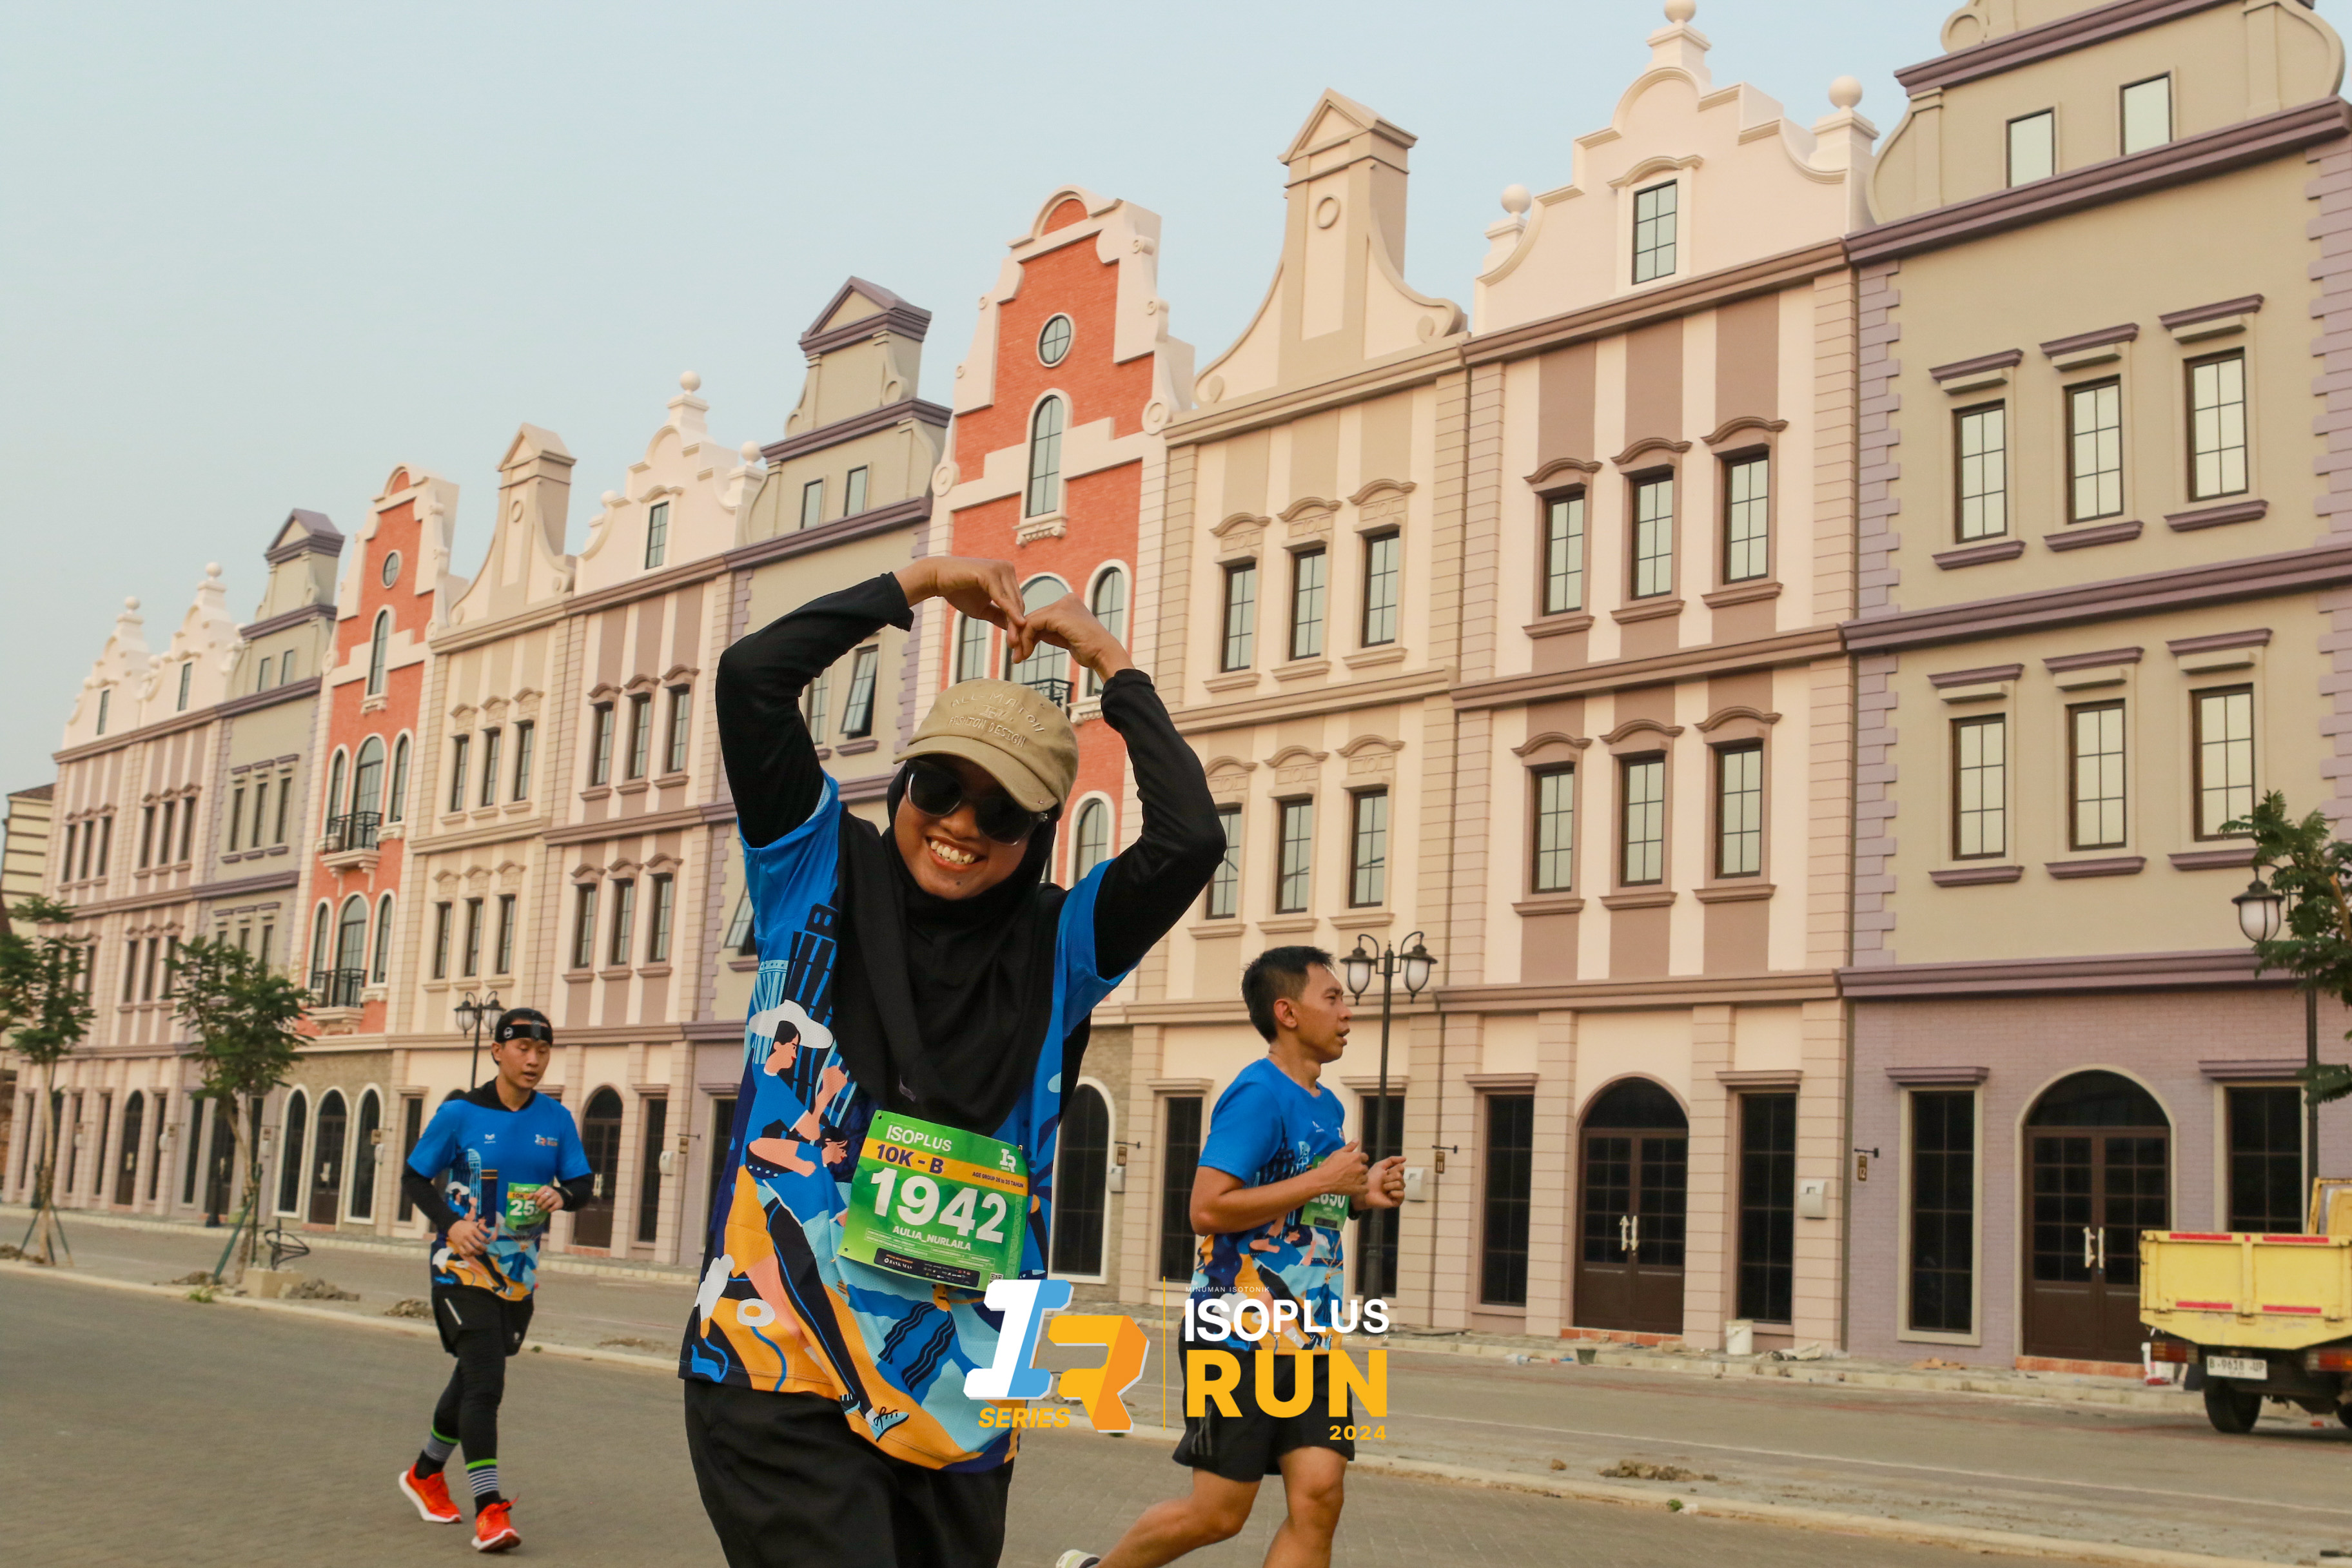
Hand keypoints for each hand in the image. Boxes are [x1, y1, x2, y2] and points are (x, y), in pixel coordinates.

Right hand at [447, 1215, 490, 1257]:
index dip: (487, 1241)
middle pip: (477, 1245)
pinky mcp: (458, 1245)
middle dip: (483, 1248)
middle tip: (485, 1249)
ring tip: (480, 1252)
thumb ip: (483, 1227)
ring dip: (477, 1253)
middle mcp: (468, 1236)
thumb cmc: (465, 1225)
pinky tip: (472, 1254)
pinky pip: (464, 1252)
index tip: (488, 1242)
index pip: (482, 1238)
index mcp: (473, 1230)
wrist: (452, 1225)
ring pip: (471, 1250)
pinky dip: (469, 1255)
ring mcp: (462, 1241)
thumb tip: (490, 1232)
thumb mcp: (474, 1223)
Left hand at [533, 1186, 563, 1213]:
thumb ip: (534, 1194)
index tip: (535, 1201)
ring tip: (542, 1208)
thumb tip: (527, 1198)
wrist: (560, 1197)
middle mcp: (551, 1191)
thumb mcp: (542, 1193)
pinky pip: (552, 1208)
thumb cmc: (547, 1195)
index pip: (537, 1194)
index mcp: (545, 1188)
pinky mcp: (559, 1203)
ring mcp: (556, 1197)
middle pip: (542, 1198)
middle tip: (538, 1206)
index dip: (535, 1199)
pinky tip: (547, 1209)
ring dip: (543, 1208)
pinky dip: (548, 1210)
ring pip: (547, 1203)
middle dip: (538, 1204)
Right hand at [899, 557, 1024, 637]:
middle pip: (1018, 603)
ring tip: (1015, 643)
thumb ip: (999, 616)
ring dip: (1015, 623)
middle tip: (1018, 647)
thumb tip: (1016, 629)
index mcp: (1007, 575)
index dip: (1018, 623)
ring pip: (1013, 601)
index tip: (1017, 643)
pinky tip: (1016, 625)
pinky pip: (1002, 597)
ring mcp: (1000, 569)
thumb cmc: (958, 592)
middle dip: (1018, 626)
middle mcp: (1007, 569)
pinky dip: (1009, 612)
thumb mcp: (983, 608)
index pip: (1017, 602)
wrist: (936, 579)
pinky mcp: (990, 572)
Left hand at [1009, 593, 1135, 681]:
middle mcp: (1065, 600)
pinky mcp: (1058, 615)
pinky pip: (1032, 625)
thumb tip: (1025, 634)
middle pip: (1033, 618)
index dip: (1027, 634)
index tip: (1021, 652)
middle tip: (1015, 657)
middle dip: (1021, 638)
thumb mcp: (1064, 636)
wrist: (1104, 655)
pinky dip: (1026, 640)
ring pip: (1029, 621)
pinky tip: (1025, 654)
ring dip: (1021, 641)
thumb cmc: (1088, 650)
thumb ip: (1047, 630)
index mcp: (1068, 603)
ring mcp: (1062, 606)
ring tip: (1018, 658)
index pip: (1040, 616)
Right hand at [1314, 1141, 1369, 1198]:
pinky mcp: (1359, 1189)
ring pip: (1365, 1178)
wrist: (1324, 1179)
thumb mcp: (1338, 1153)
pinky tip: (1355, 1188)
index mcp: (1356, 1157)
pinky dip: (1361, 1189)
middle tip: (1350, 1173)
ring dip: (1360, 1179)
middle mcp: (1360, 1167)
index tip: (1353, 1164)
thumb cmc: (1329, 1165)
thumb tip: (1357, 1139)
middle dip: (1359, 1170)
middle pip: (1365, 1168)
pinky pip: (1365, 1189)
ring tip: (1350, 1181)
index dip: (1359, 1160)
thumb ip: (1349, 1146)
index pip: (1365, 1157)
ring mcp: (1360, 1179)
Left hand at [1360, 1155, 1406, 1209]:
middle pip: (1399, 1176)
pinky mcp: (1398, 1201)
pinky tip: (1387, 1195)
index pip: (1401, 1167)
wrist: (1364, 1191)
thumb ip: (1392, 1160)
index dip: (1391, 1169)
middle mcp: (1399, 1183)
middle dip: (1388, 1178)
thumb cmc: (1371, 1178)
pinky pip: (1401, 1194)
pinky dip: (1393, 1193)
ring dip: (1388, 1185)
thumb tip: (1405, 1158)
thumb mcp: (1380, 1166)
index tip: (1384, 1173)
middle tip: (1382, 1182)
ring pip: (1400, 1184)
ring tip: (1383, 1189)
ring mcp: (1399, 1192)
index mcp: (1396, 1174)